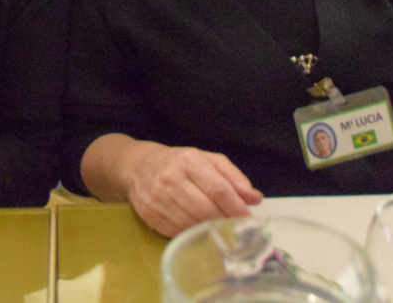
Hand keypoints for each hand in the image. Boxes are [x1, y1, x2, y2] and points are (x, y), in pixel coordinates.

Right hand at [122, 143, 262, 237]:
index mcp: (188, 161)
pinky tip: (197, 227)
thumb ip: (232, 176)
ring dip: (210, 229)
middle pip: (207, 209)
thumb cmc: (178, 163)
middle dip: (225, 220)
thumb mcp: (207, 160)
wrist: (137, 167)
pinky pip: (178, 231)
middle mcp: (171, 178)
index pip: (219, 189)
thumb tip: (254, 198)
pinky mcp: (150, 215)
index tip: (248, 217)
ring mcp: (158, 198)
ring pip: (193, 223)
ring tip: (217, 227)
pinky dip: (192, 233)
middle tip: (235, 226)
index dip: (236, 206)